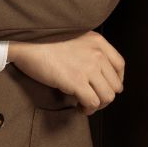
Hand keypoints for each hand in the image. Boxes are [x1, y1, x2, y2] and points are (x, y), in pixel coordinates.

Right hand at [6, 32, 124, 113]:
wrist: (27, 44)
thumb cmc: (44, 42)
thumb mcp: (74, 37)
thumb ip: (88, 50)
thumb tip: (94, 73)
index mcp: (98, 42)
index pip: (120, 65)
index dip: (116, 81)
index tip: (106, 87)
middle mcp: (97, 54)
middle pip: (115, 84)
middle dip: (105, 96)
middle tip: (92, 99)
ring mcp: (88, 68)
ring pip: (107, 96)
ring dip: (98, 105)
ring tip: (86, 106)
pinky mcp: (76, 81)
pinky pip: (92, 102)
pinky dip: (88, 109)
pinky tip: (80, 108)